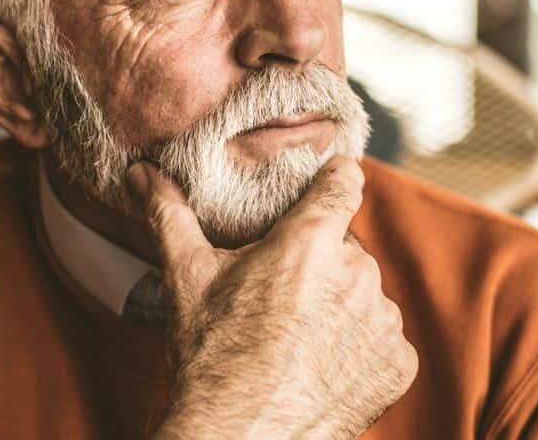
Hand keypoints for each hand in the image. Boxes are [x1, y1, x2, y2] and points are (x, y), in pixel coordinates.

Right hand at [127, 156, 417, 439]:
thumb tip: (140, 172)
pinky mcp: (398, 364)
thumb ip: (169, 213)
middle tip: (280, 294)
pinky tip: (320, 365)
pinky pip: (383, 339)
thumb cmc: (209, 359)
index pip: (343, 183)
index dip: (334, 179)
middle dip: (318, 262)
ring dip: (340, 305)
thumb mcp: (186, 279)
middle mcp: (357, 275)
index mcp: (310, 243)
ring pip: (365, 294)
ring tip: (296, 337)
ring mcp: (383, 322)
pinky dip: (359, 348)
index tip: (329, 181)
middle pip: (346, 247)